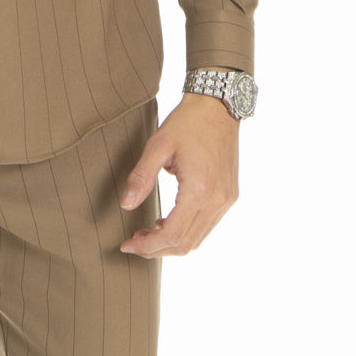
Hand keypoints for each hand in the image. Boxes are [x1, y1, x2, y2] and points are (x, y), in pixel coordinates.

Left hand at [119, 93, 238, 256]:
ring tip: (147, 232)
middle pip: (186, 244)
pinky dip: (186, 231)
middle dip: (157, 249)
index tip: (127, 244)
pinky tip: (167, 221)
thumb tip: (126, 206)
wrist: (218, 106)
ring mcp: (226, 200)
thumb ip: (141, 177)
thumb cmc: (187, 122)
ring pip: (198, 239)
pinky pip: (207, 226)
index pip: (172, 235)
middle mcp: (217, 201)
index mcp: (200, 190)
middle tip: (134, 241)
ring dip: (171, 242)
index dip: (148, 247)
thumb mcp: (157, 145)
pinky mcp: (229, 196)